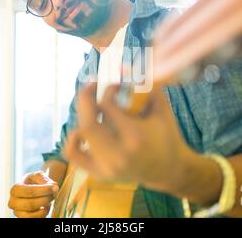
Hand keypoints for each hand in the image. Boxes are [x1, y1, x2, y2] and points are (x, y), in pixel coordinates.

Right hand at [8, 171, 58, 217]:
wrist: (35, 191)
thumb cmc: (35, 183)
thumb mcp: (38, 176)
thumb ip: (44, 179)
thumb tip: (53, 187)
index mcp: (15, 189)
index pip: (28, 192)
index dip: (43, 190)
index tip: (54, 187)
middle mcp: (13, 202)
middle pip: (30, 204)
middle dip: (45, 199)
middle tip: (54, 194)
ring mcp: (17, 212)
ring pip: (32, 214)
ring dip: (44, 207)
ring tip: (49, 200)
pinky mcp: (23, 219)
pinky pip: (34, 219)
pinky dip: (43, 213)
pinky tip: (46, 207)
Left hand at [63, 83, 197, 195]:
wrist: (169, 170)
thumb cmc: (167, 135)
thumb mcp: (160, 108)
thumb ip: (145, 85)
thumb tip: (123, 67)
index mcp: (135, 136)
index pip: (107, 106)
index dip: (109, 89)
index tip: (117, 85)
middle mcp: (118, 154)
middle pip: (88, 122)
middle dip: (86, 97)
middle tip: (92, 85)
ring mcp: (107, 167)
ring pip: (81, 134)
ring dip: (83, 114)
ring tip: (92, 106)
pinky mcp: (100, 173)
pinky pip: (74, 154)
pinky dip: (72, 139)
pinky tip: (81, 130)